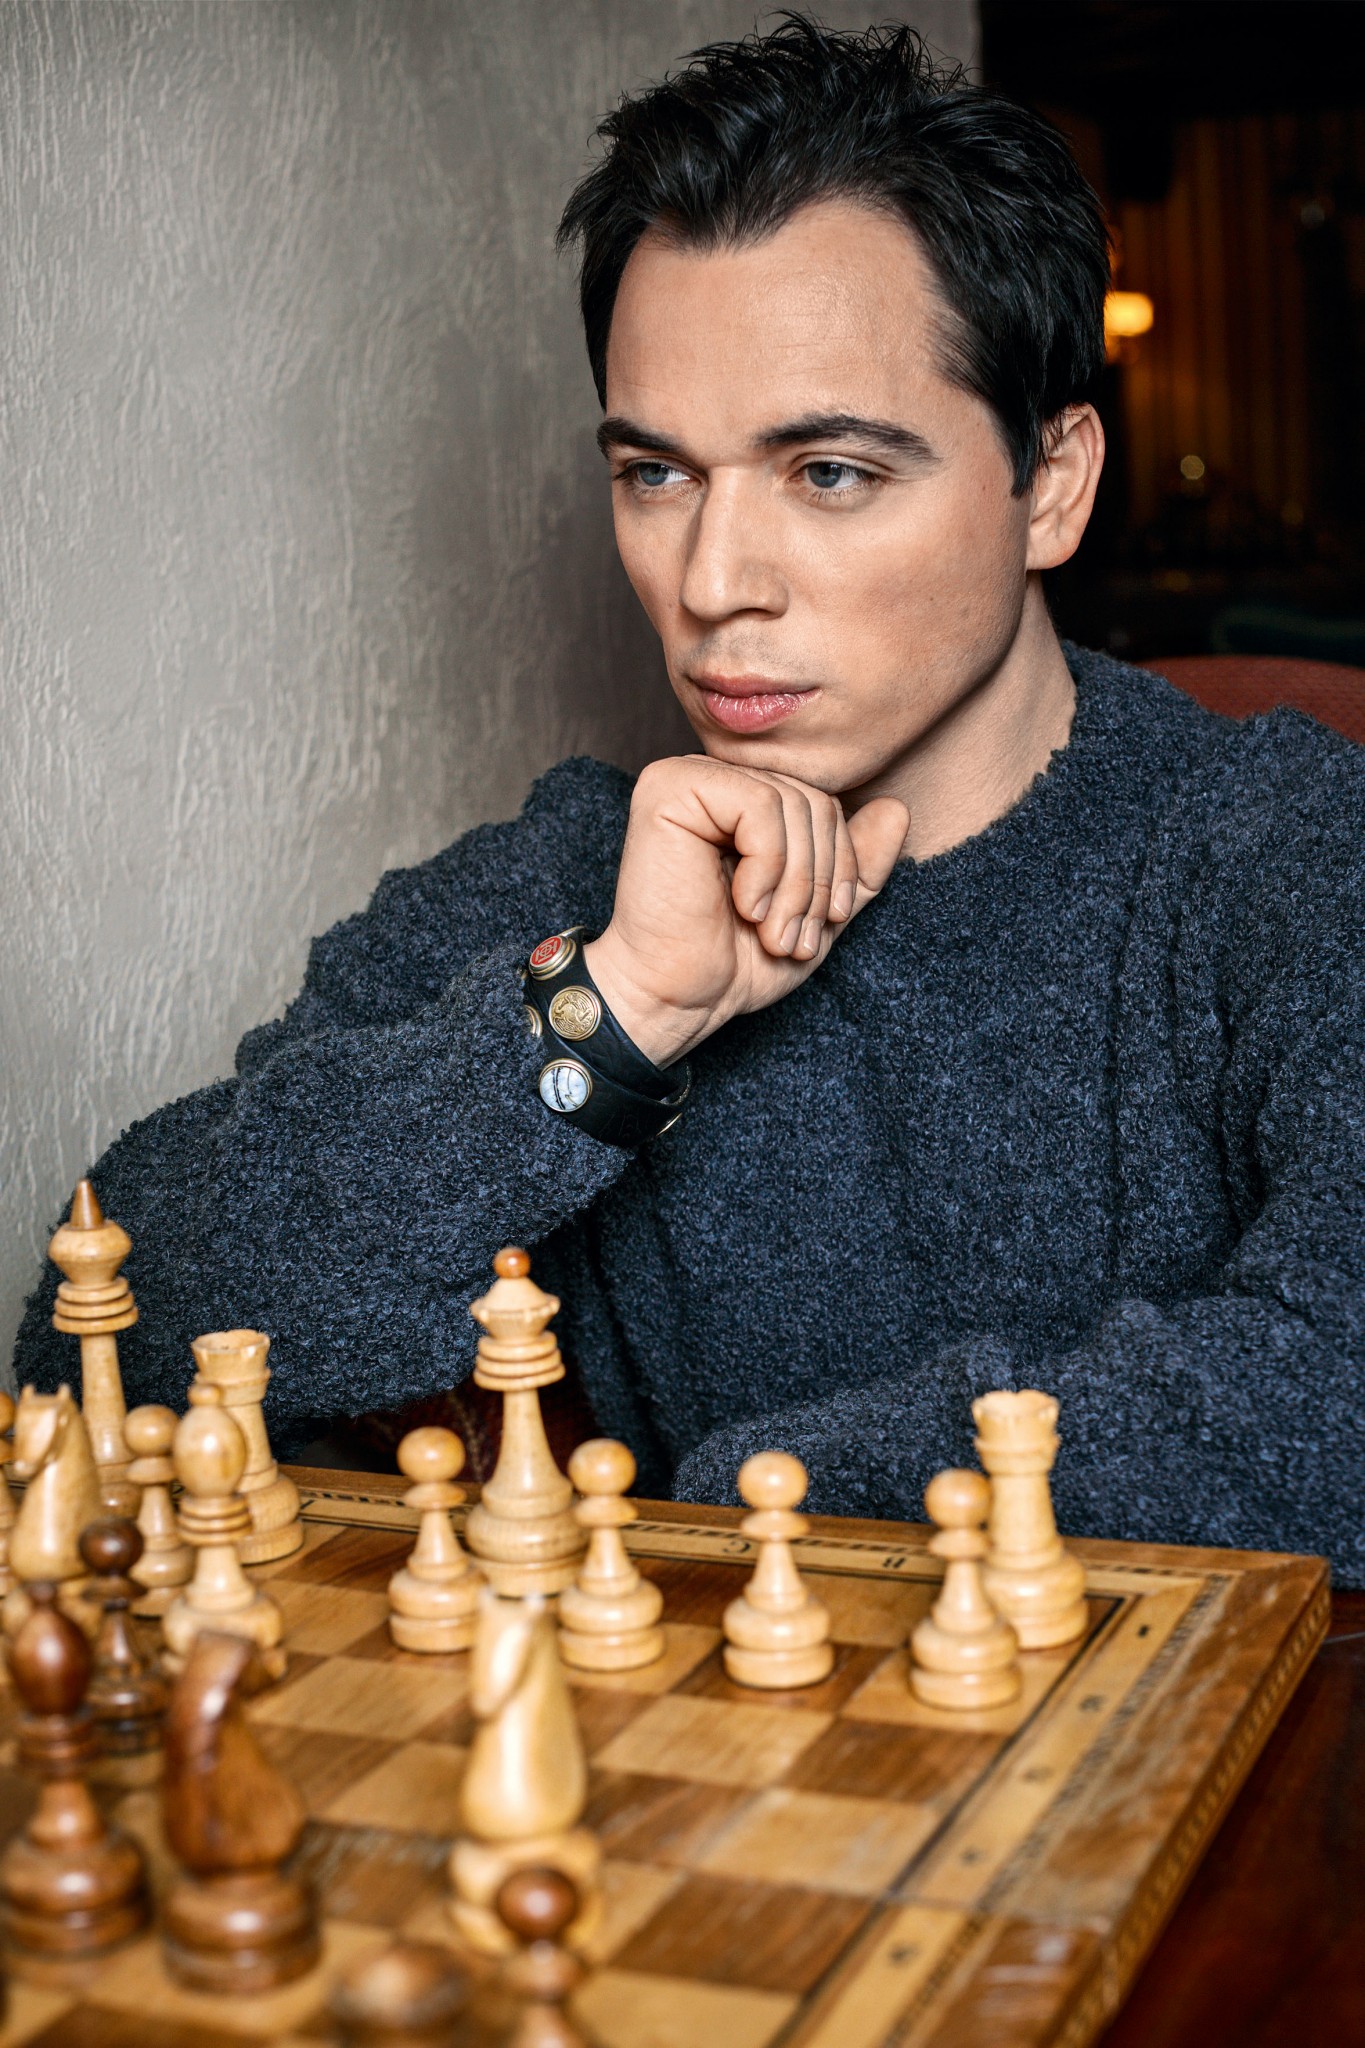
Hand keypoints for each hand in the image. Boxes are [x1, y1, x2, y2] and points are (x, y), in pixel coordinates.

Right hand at [583, 756, 908, 1065]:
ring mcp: (688, 777)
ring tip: (770, 930)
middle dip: (820, 879)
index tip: (820, 926)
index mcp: (742, 801)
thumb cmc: (734, 961)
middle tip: (794, 936)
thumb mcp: (818, 914)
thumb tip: (897, 808)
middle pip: (814, 800)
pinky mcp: (670, 788)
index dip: (840, 866)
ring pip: (792, 803)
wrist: (675, 1000)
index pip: (824, 805)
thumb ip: (858, 866)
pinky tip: (743, 904)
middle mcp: (714, 779)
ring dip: (796, 883)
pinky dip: (768, 866)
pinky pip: (760, 805)